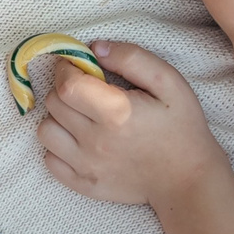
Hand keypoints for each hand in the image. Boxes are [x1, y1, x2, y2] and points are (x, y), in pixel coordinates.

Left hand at [40, 40, 233, 233]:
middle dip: (64, 89)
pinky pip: (49, 161)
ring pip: (46, 132)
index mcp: (116, 113)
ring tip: (80, 115)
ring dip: (58, 118)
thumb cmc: (181, 127)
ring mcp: (87, 166)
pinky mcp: (84, 184)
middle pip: (54, 104)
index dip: (66, 68)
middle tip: (85, 89)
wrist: (188, 179)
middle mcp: (95, 141)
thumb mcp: (169, 82)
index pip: (66, 84)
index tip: (79, 65)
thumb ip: (132, 58)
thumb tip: (94, 48)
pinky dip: (57, 147)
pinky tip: (78, 140)